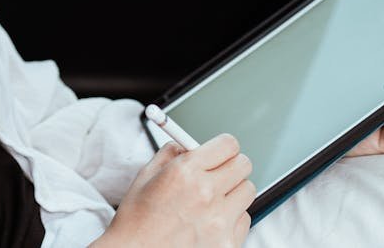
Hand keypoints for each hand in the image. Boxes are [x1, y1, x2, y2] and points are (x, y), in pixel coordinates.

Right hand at [94, 133, 253, 247]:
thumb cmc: (136, 221)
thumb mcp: (146, 177)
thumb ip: (170, 154)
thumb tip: (187, 145)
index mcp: (186, 172)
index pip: (228, 144)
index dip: (223, 147)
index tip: (219, 152)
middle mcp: (206, 193)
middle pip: (243, 165)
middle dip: (231, 165)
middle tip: (218, 173)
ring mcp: (219, 221)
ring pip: (247, 191)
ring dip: (233, 191)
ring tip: (212, 200)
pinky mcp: (227, 243)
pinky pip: (244, 219)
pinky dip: (232, 218)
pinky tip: (211, 221)